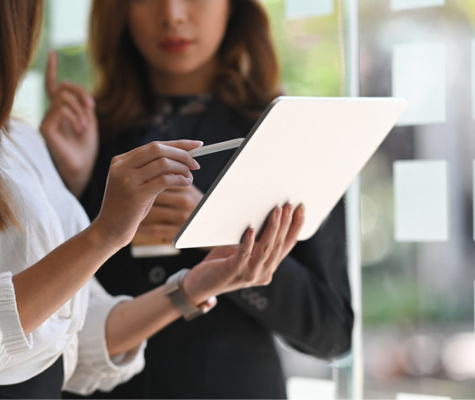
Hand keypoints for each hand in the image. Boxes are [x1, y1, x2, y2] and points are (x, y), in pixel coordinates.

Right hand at [40, 50, 97, 196]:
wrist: (82, 170)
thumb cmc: (87, 150)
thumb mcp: (89, 124)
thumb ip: (84, 106)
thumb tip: (79, 91)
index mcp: (63, 111)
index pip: (55, 86)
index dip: (52, 69)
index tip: (53, 52)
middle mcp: (52, 113)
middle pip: (62, 86)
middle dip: (80, 91)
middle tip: (92, 107)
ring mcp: (47, 119)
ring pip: (62, 97)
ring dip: (79, 109)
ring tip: (85, 127)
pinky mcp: (45, 127)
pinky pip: (59, 109)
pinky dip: (74, 116)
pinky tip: (80, 129)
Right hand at [91, 140, 201, 250]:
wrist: (109, 230)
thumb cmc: (127, 208)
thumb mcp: (136, 184)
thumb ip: (151, 171)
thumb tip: (181, 158)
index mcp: (120, 161)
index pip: (154, 146)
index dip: (178, 144)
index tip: (197, 144)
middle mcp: (121, 167)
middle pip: (158, 149)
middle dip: (182, 154)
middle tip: (196, 164)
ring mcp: (127, 180)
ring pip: (163, 163)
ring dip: (182, 168)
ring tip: (190, 177)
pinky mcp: (135, 196)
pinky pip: (164, 180)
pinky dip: (179, 179)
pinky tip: (186, 183)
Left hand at [182, 203, 304, 303]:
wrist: (200, 285)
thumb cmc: (221, 263)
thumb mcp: (243, 249)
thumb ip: (256, 239)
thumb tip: (265, 213)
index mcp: (268, 266)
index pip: (287, 245)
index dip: (296, 226)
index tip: (301, 209)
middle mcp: (263, 273)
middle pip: (278, 244)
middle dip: (286, 223)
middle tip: (288, 204)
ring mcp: (250, 274)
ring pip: (266, 249)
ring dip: (272, 228)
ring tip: (275, 211)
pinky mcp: (233, 272)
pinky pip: (244, 255)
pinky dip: (248, 241)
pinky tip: (250, 229)